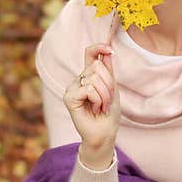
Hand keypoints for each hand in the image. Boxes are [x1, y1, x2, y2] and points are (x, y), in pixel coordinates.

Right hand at [62, 43, 120, 168]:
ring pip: (94, 78)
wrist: (104, 134)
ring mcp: (72, 88)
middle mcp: (79, 79)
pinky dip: (97, 99)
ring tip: (102, 106)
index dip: (98, 47)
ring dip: (105, 94)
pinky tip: (95, 108)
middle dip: (109, 83)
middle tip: (108, 99)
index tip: (110, 50)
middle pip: (97, 66)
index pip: (90, 53)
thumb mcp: (112, 88)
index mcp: (89, 75)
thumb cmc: (108, 113)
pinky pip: (88, 89)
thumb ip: (108, 71)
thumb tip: (107, 51)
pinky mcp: (69, 97)